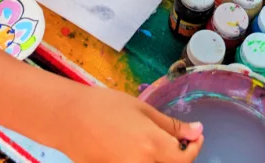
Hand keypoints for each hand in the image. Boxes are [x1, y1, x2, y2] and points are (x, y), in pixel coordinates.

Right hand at [63, 88, 202, 162]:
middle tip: (179, 139)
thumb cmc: (105, 106)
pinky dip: (145, 161)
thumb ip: (170, 125)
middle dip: (180, 155)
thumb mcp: (142, 109)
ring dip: (162, 159)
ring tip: (159, 143)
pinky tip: (140, 148)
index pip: (185, 159)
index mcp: (151, 145)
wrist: (67, 119)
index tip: (196, 135)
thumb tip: (197, 131)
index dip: (195, 148)